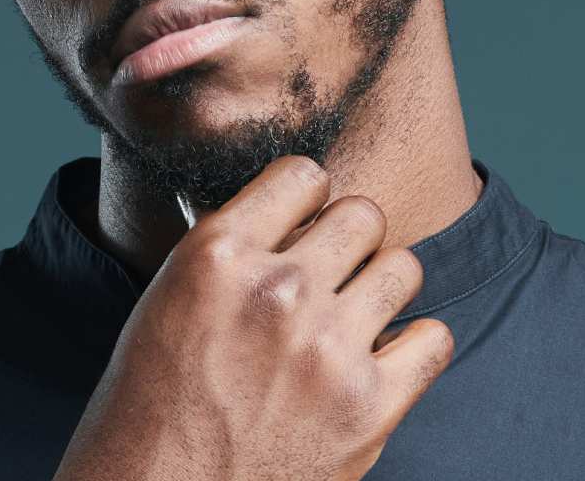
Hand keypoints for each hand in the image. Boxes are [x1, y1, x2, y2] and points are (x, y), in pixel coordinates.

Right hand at [53, 154, 453, 480]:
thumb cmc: (151, 399)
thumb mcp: (171, 293)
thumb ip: (237, 246)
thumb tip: (291, 212)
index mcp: (220, 253)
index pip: (305, 173)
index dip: (306, 195)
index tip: (303, 218)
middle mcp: (279, 291)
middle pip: (363, 213)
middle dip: (348, 237)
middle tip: (330, 270)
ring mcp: (328, 351)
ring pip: (403, 268)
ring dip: (380, 285)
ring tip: (352, 314)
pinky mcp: (368, 411)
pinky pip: (434, 338)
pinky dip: (413, 345)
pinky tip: (381, 357)